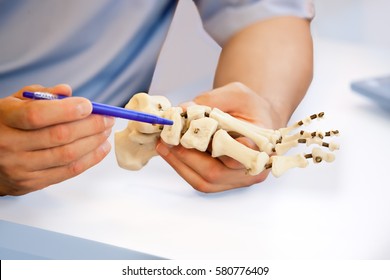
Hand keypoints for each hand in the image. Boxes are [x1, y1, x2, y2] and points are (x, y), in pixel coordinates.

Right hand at [0, 84, 114, 195]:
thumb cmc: (5, 125)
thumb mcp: (14, 104)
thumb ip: (41, 95)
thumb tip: (67, 92)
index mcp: (4, 119)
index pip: (36, 115)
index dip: (67, 110)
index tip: (89, 105)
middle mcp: (9, 145)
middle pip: (59, 136)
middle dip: (90, 126)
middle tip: (107, 118)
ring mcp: (20, 168)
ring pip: (67, 156)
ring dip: (94, 143)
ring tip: (106, 132)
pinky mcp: (31, 183)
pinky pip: (68, 172)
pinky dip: (90, 160)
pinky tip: (100, 148)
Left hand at [156, 82, 284, 192]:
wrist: (258, 119)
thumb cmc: (250, 106)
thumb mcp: (236, 93)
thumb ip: (211, 101)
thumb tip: (182, 111)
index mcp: (262, 145)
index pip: (242, 153)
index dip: (218, 149)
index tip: (193, 137)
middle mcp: (253, 169)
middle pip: (216, 172)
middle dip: (187, 156)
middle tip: (167, 140)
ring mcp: (239, 179)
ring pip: (206, 181)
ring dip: (180, 164)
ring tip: (163, 146)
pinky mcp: (226, 182)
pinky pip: (202, 181)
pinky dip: (184, 168)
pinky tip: (171, 153)